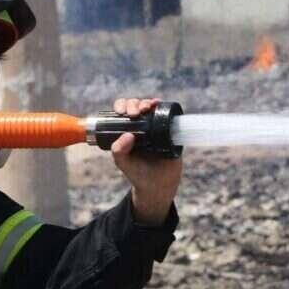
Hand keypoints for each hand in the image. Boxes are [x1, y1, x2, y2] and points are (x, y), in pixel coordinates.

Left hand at [110, 98, 181, 225]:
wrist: (157, 185)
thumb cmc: (137, 173)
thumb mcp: (122, 162)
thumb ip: (119, 151)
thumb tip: (127, 135)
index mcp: (127, 130)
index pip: (122, 111)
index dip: (121, 106)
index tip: (121, 112)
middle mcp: (141, 126)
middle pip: (136, 105)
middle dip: (133, 104)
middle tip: (133, 113)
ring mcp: (156, 127)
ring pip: (150, 107)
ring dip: (146, 102)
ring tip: (145, 108)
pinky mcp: (169, 130)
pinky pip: (167, 114)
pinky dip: (162, 106)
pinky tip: (158, 104)